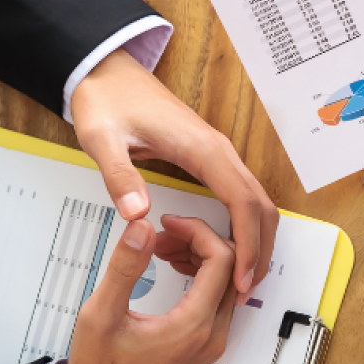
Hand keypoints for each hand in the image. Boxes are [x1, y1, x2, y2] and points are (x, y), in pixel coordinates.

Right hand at [55, 215, 236, 363]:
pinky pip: (217, 300)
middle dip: (200, 241)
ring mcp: (211, 343)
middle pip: (231, 269)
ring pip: (227, 284)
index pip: (222, 259)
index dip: (197, 231)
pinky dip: (200, 277)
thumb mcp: (100, 314)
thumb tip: (141, 227)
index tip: (167, 223)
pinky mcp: (204, 346)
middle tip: (163, 234)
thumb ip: (124, 267)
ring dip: (201, 258)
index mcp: (193, 327)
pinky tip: (170, 268)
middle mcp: (212, 336)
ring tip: (160, 248)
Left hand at [71, 49, 277, 303]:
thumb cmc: (107, 101)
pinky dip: (241, 227)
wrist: (106, 72)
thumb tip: (139, 214)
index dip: (248, 245)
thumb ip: (120, 176)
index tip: (240, 278)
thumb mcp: (102, 139)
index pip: (243, 203)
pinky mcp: (209, 160)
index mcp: (203, 150)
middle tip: (243, 291)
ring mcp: (217, 156)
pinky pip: (239, 197)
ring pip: (255, 203)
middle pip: (260, 207)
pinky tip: (222, 251)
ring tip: (237, 279)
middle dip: (259, 250)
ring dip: (254, 241)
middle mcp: (219, 152)